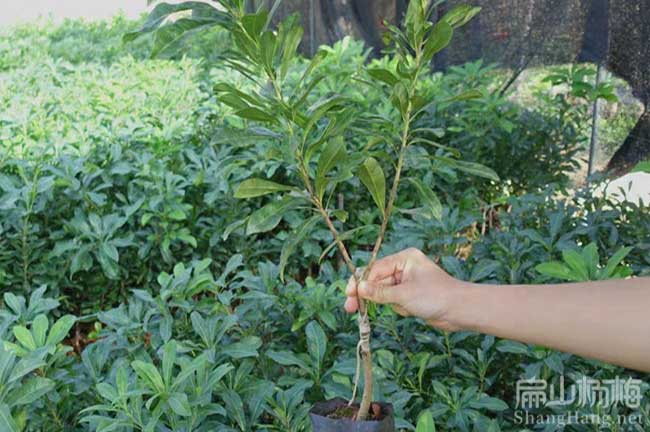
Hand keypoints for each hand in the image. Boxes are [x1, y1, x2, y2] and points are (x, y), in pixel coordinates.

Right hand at [344, 248, 464, 330]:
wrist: (461, 311)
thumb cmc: (436, 296)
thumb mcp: (404, 295)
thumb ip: (379, 292)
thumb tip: (358, 289)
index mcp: (404, 258)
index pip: (375, 269)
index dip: (360, 283)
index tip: (348, 295)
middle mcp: (405, 267)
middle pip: (376, 280)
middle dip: (367, 294)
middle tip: (350, 308)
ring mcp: (407, 281)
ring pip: (384, 292)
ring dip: (386, 302)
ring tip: (402, 308)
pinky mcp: (411, 294)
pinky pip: (394, 300)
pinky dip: (397, 307)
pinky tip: (410, 311)